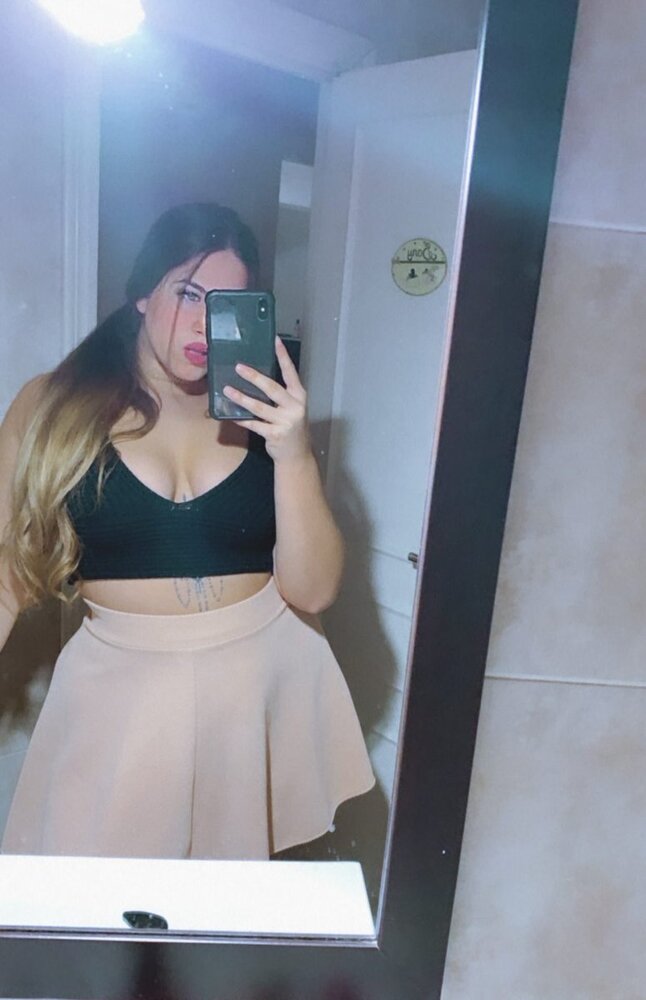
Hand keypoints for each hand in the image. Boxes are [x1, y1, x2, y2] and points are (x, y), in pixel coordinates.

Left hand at [223, 337, 309, 463]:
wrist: (297, 455)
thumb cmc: (291, 427)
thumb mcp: (292, 408)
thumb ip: (280, 395)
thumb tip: (256, 378)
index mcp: (299, 396)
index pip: (290, 372)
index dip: (283, 356)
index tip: (275, 340)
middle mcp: (294, 407)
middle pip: (272, 388)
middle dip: (254, 377)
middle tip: (239, 367)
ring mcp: (285, 421)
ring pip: (259, 407)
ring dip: (241, 398)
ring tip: (227, 390)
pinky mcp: (275, 434)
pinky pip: (253, 424)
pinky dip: (241, 419)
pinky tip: (230, 415)